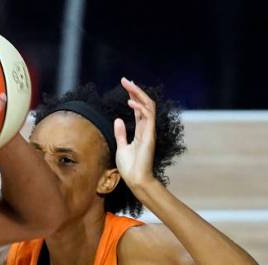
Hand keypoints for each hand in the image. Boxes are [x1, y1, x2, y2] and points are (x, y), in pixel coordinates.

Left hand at [113, 77, 156, 193]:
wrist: (135, 180)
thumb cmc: (130, 167)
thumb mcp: (121, 147)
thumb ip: (121, 133)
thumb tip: (117, 120)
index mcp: (141, 130)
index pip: (139, 109)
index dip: (133, 96)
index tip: (125, 86)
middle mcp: (147, 128)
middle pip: (144, 104)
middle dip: (135, 91)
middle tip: (125, 80)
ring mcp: (149, 131)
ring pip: (148, 106)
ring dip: (138, 94)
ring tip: (128, 85)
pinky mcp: (149, 136)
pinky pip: (148, 117)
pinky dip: (140, 108)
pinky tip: (131, 102)